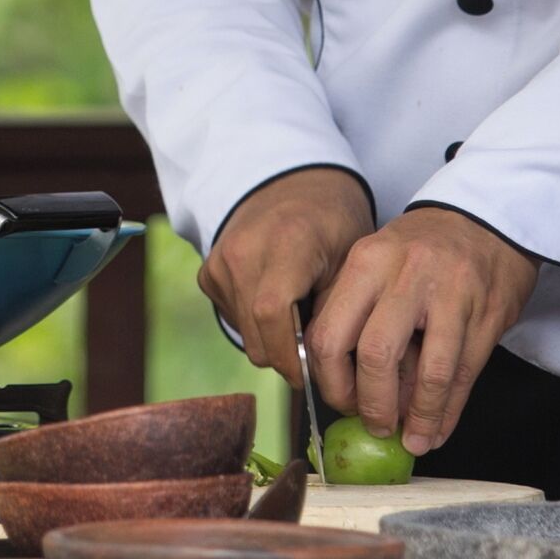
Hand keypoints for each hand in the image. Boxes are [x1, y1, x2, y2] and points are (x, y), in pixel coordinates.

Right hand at [199, 167, 374, 377]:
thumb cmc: (333, 223)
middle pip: (256, 334)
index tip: (314, 373)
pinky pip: (233, 319)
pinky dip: (256, 324)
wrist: (293, 184)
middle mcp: (243, 249)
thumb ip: (337, 311)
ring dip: (272, 341)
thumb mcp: (351, 259)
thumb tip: (328, 371)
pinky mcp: (208, 273)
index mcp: (286, 241)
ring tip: (300, 319)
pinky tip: (278, 301)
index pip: (271, 313)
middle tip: (316, 354)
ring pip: (244, 333)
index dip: (291, 354)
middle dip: (286, 357)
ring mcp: (220, 260)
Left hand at [309, 207, 539, 453]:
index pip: (329, 333)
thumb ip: (358, 313)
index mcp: (366, 262)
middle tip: (375, 426)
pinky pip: (462, 376)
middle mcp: (405, 275)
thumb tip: (346, 386)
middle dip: (371, 405)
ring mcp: (450, 294)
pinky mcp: (486, 314)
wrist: (488, 218)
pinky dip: (447, 412)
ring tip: (410, 439)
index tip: (340, 402)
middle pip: (374, 355)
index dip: (330, 381)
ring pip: (426, 373)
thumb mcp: (379, 263)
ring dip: (416, 417)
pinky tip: (436, 430)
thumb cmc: (424, 249)